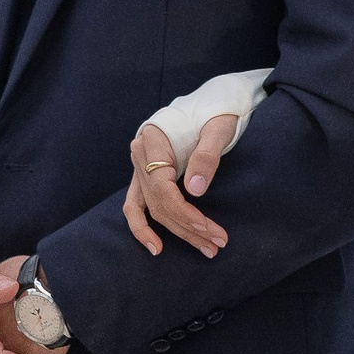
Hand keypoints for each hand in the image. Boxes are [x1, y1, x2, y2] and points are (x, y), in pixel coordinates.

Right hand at [121, 117, 237, 258]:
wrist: (207, 104)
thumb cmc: (214, 114)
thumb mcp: (217, 129)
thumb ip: (206, 156)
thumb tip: (195, 190)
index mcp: (153, 140)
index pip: (162, 188)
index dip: (183, 211)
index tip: (207, 226)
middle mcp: (140, 155)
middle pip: (159, 203)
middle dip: (189, 227)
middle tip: (217, 244)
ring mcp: (139, 167)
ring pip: (151, 209)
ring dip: (176, 232)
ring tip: (204, 249)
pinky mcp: (144, 177)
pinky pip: (135, 206)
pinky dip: (142, 228)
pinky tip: (155, 247)